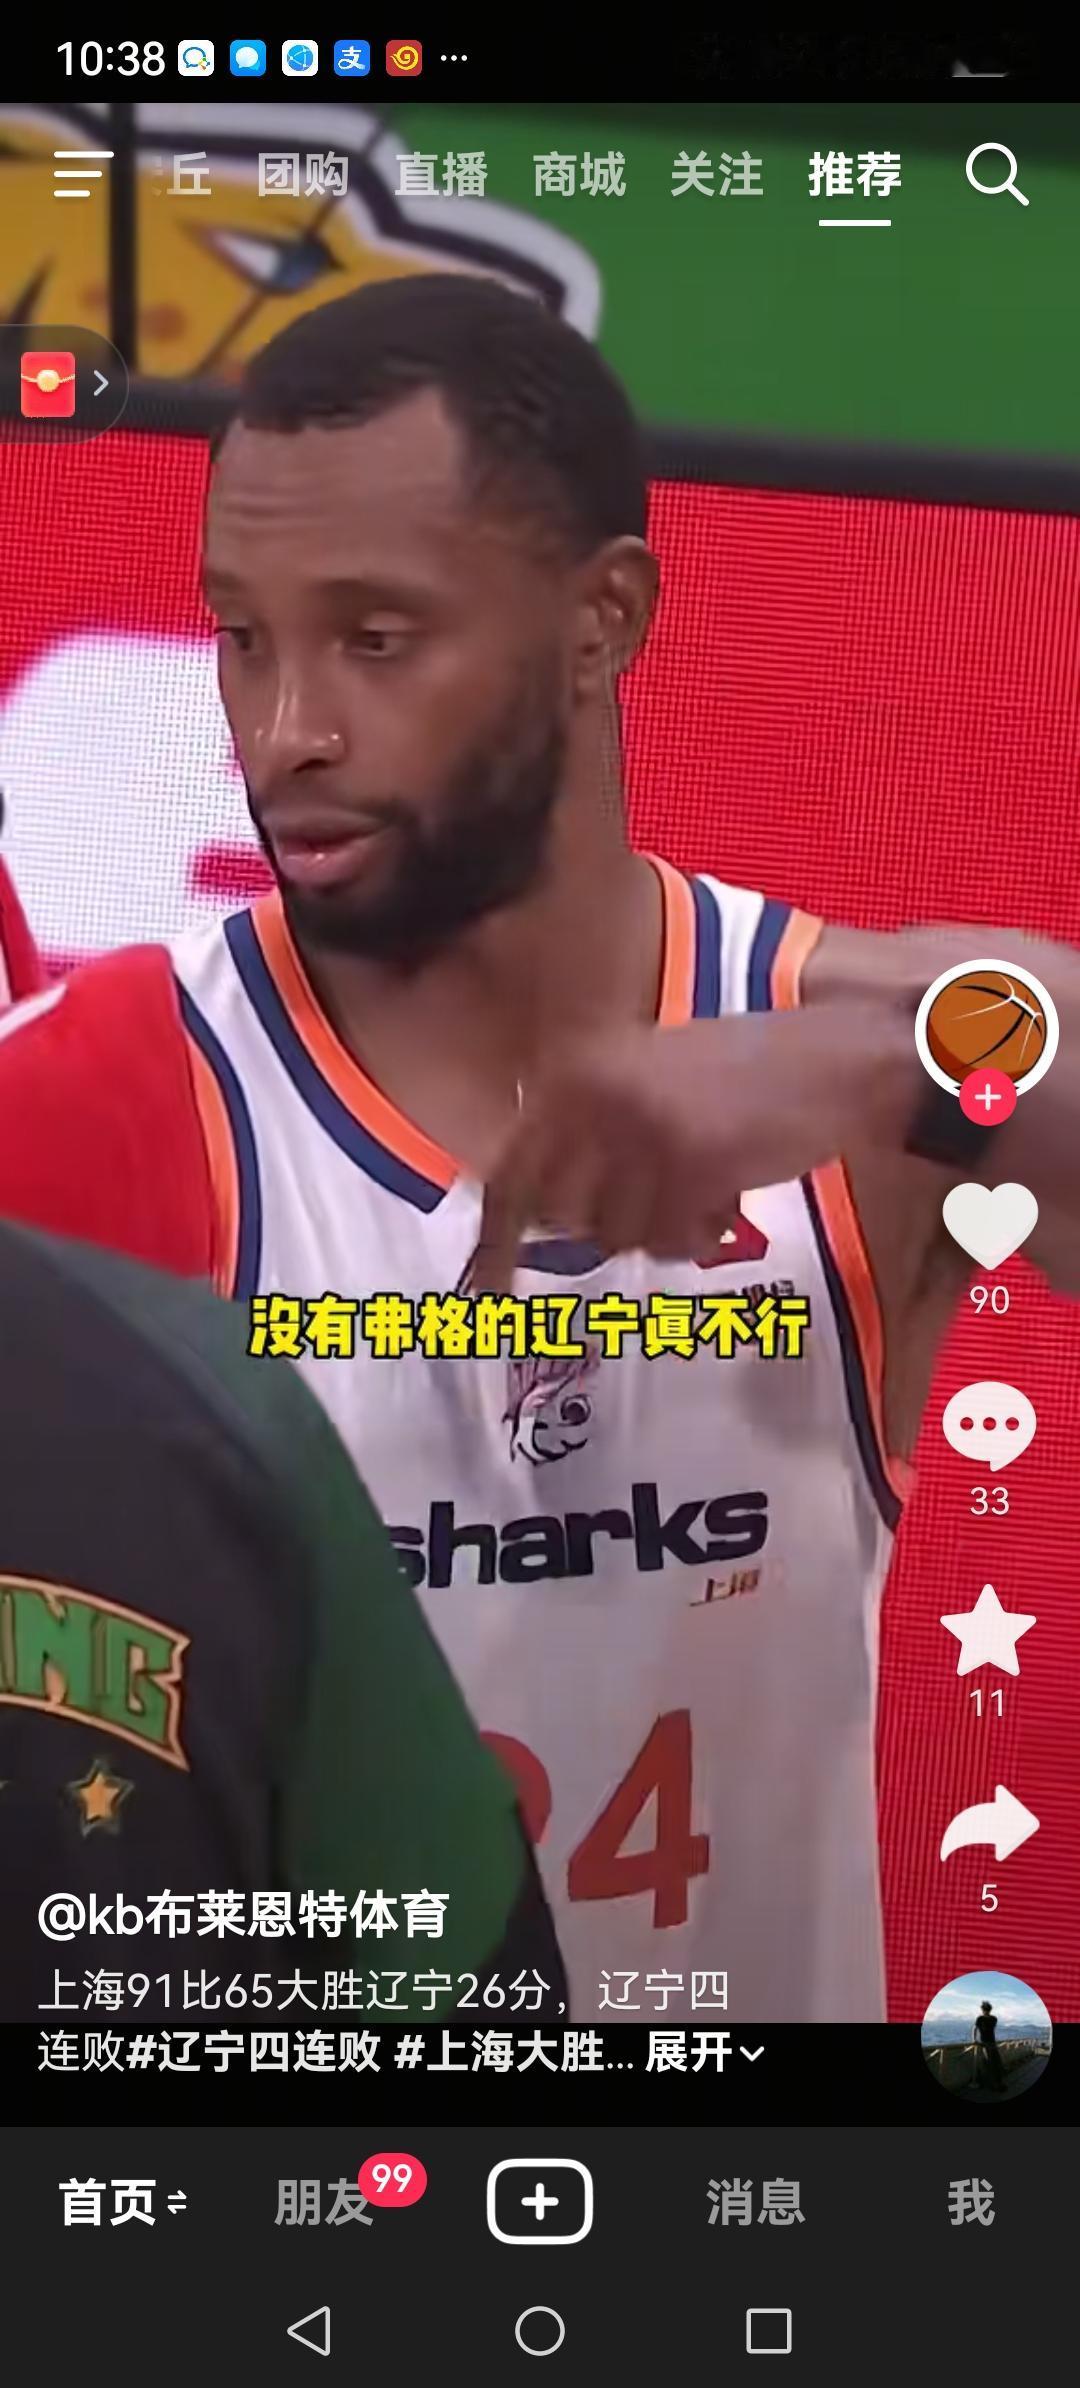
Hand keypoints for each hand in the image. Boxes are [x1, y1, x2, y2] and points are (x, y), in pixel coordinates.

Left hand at [470, 1008, 906, 1291]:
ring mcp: (640, 1131)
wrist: (833, 1060)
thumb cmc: (740, 1075)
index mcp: (574, 1071)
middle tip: (661, 1208)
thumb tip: (532, 1219)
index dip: (494, 1244)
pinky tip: (725, 1203)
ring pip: (617, 1237)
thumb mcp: (641, 1079)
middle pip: (563, 1219)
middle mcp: (594, 1097)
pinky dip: (696, 1238)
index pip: (511, 1175)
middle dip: (608, 1227)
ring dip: (660, 1230)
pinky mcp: (691, 1165)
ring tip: (702, 1188)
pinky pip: (669, 1242)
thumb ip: (584, 1133)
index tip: (486, 1297)